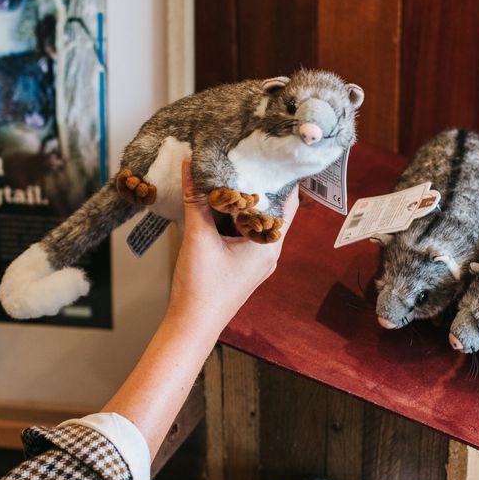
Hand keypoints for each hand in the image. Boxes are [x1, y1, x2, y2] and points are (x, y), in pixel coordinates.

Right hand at [167, 160, 298, 334]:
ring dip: (246, 201)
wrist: (191, 326)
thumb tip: (191, 165)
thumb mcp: (198, 237)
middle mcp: (269, 251)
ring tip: (234, 171)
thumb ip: (196, 199)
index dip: (281, 176)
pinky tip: (220, 203)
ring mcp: (256, 260)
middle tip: (249, 155)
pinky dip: (235, 217)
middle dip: (260, 184)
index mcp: (269, 245)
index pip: (287, 202)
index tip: (272, 152)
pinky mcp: (242, 264)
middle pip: (272, 209)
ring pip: (257, 221)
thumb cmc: (201, 289)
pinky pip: (245, 233)